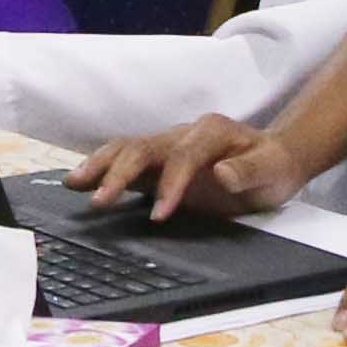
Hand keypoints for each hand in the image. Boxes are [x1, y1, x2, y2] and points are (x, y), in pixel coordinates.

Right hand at [68, 112, 305, 226]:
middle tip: (98, 201)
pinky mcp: (158, 163)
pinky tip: (79, 183)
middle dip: (119, 172)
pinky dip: (102, 170)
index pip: (183, 154)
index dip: (170, 183)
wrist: (272, 160)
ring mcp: (167, 146)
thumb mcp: (273, 170)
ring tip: (73, 184)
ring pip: (127, 148)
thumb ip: (249, 171)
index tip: (160, 215)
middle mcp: (183, 133)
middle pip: (143, 145)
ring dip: (100, 165)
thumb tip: (221, 173)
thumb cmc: (272, 166)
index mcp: (211, 131)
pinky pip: (125, 161)